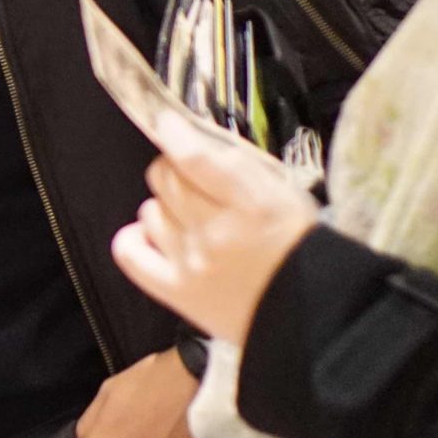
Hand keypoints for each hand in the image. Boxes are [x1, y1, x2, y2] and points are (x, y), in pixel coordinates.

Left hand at [111, 119, 320, 345]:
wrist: (308, 313)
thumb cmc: (296, 246)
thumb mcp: (282, 193)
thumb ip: (238, 165)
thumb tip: (190, 138)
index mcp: (253, 204)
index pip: (194, 158)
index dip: (173, 134)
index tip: (167, 124)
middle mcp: (216, 233)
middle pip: (165, 180)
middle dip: (176, 172)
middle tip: (195, 185)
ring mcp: (191, 263)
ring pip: (150, 211)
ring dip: (165, 208)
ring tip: (191, 221)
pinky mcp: (175, 291)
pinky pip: (129, 252)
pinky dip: (135, 238)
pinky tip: (154, 235)